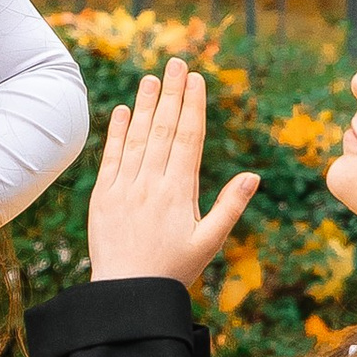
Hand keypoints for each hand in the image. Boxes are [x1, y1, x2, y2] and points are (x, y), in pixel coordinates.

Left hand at [88, 61, 258, 287]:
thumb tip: (253, 175)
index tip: (196, 80)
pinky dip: (117, 132)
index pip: (188, 139)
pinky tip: (123, 110)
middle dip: (171, 93)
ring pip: (137, 138)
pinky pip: (111, 158)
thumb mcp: (209, 242)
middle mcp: (150, 184)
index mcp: (179, 193)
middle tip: (176, 63)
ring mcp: (124, 188)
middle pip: (163, 129)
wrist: (126, 294)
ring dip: (145, 105)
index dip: (192, 106)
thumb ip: (230, 207)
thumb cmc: (173, 270)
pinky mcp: (103, 197)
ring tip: (151, 77)